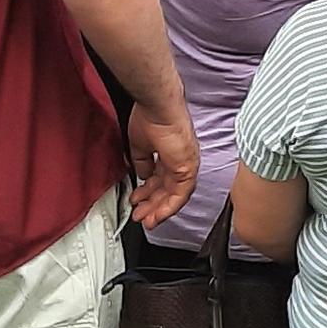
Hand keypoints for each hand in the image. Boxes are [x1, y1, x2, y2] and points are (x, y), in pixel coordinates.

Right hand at [123, 99, 199, 233]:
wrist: (157, 107)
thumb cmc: (149, 117)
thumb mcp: (140, 146)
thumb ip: (142, 163)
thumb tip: (141, 176)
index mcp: (170, 153)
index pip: (161, 179)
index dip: (148, 192)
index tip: (138, 200)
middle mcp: (181, 160)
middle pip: (167, 189)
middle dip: (152, 204)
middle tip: (140, 214)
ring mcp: (186, 165)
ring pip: (175, 195)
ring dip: (159, 210)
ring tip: (146, 220)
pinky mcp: (188, 169)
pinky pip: (180, 195)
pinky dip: (169, 207)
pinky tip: (158, 215)